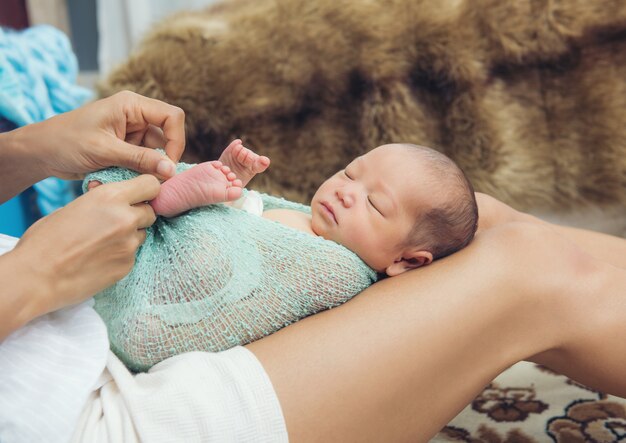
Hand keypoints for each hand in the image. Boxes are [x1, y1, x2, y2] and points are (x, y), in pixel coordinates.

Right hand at [10, 174, 159, 315]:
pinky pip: (133, 254)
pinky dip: (121, 254)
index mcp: (110, 197)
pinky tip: (100, 258)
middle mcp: (125, 218)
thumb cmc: (46, 239)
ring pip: (142, 234)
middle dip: (138, 214)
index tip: (141, 196)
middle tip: (117, 222)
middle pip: (150, 212)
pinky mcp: (128, 265)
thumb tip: (114, 198)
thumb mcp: (75, 206)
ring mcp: (129, 244)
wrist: (36, 277)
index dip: (147, 191)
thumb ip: (101, 201)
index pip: (151, 185)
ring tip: (103, 242)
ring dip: (130, 235)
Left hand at [26, 90, 185, 180]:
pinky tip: (117, 178)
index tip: (168, 165)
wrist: (41, 152)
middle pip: (167, 137)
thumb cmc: (66, 142)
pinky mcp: (127, 148)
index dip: (176, 140)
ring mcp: (132, 133)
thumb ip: (140, 159)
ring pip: (156, 153)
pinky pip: (143, 162)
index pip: (172, 117)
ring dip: (146, 169)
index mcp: (131, 105)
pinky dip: (135, 173)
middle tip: (152, 179)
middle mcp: (136, 116)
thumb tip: (171, 170)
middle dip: (161, 159)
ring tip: (125, 178)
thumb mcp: (105, 151)